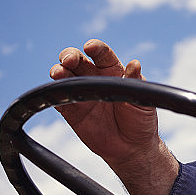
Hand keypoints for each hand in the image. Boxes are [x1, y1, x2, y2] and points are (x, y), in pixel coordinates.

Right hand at [49, 39, 156, 164]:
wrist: (132, 147)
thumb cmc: (141, 120)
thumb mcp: (142, 100)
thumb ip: (135, 82)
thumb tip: (134, 63)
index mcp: (114, 71)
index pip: (103, 54)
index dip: (96, 48)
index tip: (91, 47)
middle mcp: (94, 78)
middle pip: (78, 60)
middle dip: (70, 55)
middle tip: (69, 60)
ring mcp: (81, 93)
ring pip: (64, 76)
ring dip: (59, 71)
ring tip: (59, 73)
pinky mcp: (70, 110)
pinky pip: (58, 98)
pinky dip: (53, 93)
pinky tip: (54, 92)